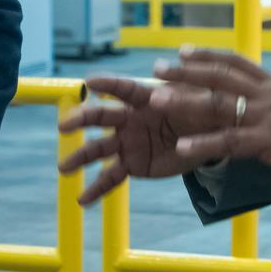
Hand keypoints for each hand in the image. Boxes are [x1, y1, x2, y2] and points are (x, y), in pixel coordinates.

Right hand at [57, 70, 239, 205]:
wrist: (206, 137)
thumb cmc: (200, 109)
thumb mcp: (199, 97)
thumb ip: (187, 91)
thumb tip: (177, 72)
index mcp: (144, 97)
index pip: (123, 88)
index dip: (108, 84)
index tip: (90, 81)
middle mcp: (128, 118)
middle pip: (102, 116)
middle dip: (82, 119)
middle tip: (65, 125)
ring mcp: (127, 142)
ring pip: (99, 148)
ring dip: (81, 156)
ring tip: (64, 167)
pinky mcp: (132, 164)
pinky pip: (111, 177)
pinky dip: (96, 189)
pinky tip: (82, 199)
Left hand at [151, 49, 270, 186]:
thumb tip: (264, 113)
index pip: (236, 63)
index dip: (208, 55)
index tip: (183, 50)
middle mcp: (268, 96)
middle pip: (220, 76)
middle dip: (185, 70)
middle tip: (156, 67)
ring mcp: (267, 118)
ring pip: (218, 103)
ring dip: (183, 101)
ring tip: (155, 99)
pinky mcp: (270, 142)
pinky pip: (230, 142)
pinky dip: (203, 144)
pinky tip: (182, 149)